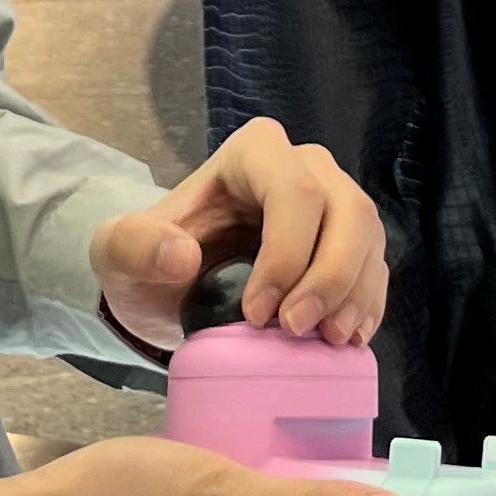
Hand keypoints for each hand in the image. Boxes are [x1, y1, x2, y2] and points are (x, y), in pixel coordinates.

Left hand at [92, 117, 388, 349]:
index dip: (286, 254)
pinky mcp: (350, 244)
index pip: (293, 191)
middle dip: (329, 276)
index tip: (256, 314)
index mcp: (254, 153)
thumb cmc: (150, 258)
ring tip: (326, 342)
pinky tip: (345, 341)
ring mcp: (334, 202)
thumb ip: (134, 246)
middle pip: (346, 210)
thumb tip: (182, 256)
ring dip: (355, 294)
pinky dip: (367, 305)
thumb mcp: (120, 252)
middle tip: (294, 332)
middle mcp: (305, 166)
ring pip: (369, 236)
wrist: (171, 288)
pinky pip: (375, 268)